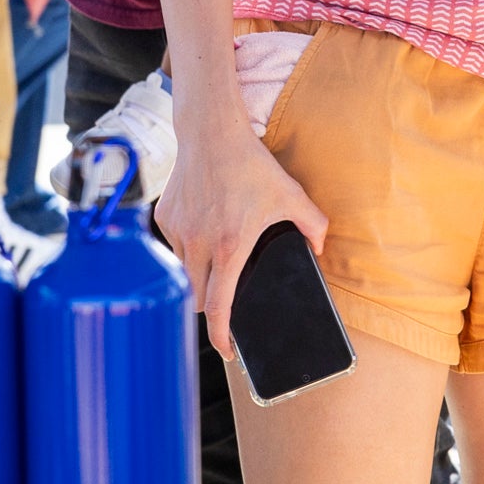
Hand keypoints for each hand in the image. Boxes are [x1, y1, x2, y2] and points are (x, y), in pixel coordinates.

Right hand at [155, 120, 328, 360]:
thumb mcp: (291, 194)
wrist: (210, 132)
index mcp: (230, 247)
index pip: (219, 307)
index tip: (228, 350)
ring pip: (185, 272)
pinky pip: (174, 247)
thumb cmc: (251, 165)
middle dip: (212, 305)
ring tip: (220, 251)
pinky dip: (189, 247)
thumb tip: (319, 249)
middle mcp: (198, 244)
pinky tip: (206, 225)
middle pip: (199, 296)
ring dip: (200, 274)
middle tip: (227, 300)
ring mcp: (177, 232)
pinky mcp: (164, 218)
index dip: (222, 335)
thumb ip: (313, 225)